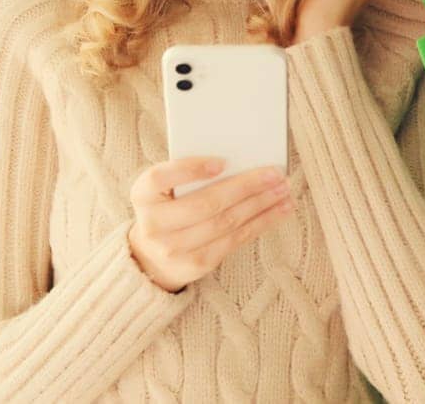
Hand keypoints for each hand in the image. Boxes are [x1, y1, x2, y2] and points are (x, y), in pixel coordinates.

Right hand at [127, 156, 294, 293]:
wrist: (150, 256)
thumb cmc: (165, 208)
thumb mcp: (163, 188)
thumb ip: (187, 173)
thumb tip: (239, 160)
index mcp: (141, 194)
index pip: (161, 177)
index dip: (191, 169)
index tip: (222, 161)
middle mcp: (153, 224)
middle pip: (205, 204)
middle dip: (245, 186)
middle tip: (274, 173)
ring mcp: (173, 249)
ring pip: (225, 223)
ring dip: (260, 205)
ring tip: (282, 190)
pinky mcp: (196, 264)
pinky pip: (234, 241)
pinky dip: (260, 223)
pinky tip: (278, 211)